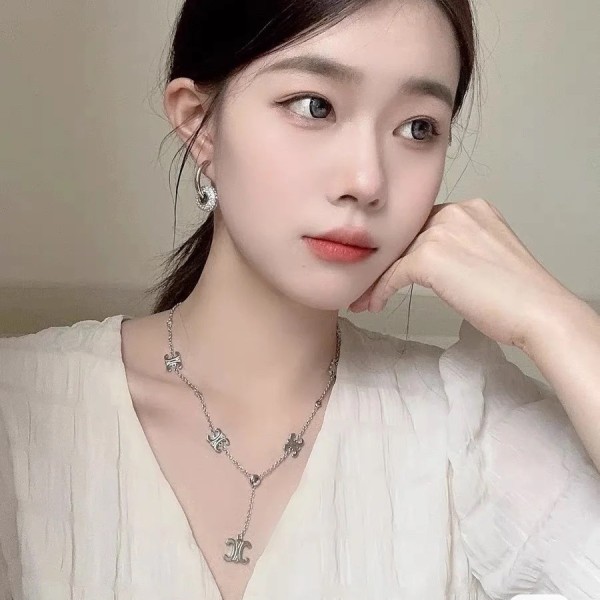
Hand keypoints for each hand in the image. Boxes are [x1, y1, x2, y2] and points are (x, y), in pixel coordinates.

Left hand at [348, 198, 575, 350]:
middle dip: (386, 262)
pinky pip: (392, 275)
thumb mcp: (487, 256)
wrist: (538, 311)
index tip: (391, 269)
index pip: (424, 226)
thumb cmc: (519, 295)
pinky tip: (374, 305)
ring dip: (377, 278)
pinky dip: (380, 291)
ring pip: (395, 255)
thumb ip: (460, 248)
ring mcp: (441, 232)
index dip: (405, 250)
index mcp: (472, 209)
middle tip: (369, 283)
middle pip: (406, 237)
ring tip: (366, 298)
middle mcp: (455, 212)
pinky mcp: (429, 256)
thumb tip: (432, 265)